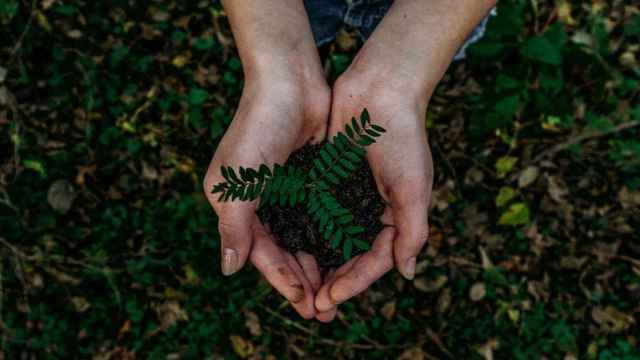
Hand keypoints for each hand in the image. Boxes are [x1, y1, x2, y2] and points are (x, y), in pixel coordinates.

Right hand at [203, 74, 329, 318]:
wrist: (290, 81)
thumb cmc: (258, 127)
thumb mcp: (239, 180)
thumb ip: (234, 226)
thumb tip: (229, 270)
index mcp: (234, 204)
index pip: (259, 252)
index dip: (282, 280)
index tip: (305, 304)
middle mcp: (257, 201)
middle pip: (282, 251)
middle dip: (302, 281)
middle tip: (325, 310)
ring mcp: (284, 191)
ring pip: (302, 238)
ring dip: (317, 265)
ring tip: (336, 292)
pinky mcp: (307, 179)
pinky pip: (317, 217)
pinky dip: (328, 238)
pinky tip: (343, 256)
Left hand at [314, 70, 433, 319]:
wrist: (380, 89)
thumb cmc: (403, 137)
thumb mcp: (414, 187)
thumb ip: (412, 231)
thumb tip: (407, 273)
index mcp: (395, 217)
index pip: (375, 260)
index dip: (354, 282)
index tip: (331, 298)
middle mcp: (370, 211)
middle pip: (349, 257)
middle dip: (333, 281)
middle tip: (312, 305)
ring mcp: (347, 197)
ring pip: (329, 240)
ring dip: (316, 264)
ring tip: (298, 287)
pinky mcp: (326, 180)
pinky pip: (314, 213)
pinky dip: (303, 232)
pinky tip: (287, 248)